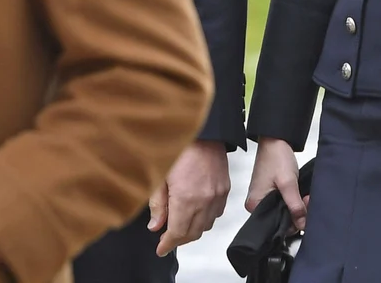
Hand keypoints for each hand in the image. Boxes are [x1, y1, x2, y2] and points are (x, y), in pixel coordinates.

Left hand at [150, 140, 229, 254]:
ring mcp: (218, 196)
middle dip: (179, 240)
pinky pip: (217, 214)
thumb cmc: (180, 148)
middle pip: (193, 234)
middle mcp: (205, 200)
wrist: (204, 131)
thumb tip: (155, 226)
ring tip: (179, 225)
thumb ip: (157, 204)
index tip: (160, 250)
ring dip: (192, 230)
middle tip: (166, 239)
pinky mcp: (225, 189)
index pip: (178, 233)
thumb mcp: (160, 175)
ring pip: (206, 226)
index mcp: (186, 198)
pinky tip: (195, 213)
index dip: (168, 245)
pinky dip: (206, 219)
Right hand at [244, 138, 305, 231]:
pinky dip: (293, 201)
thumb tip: (302, 225)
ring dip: (297, 206)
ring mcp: (263, 199)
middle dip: (297, 212)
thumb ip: (295, 206)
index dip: (293, 221)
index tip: (305, 210)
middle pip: (281, 219)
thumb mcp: (288, 183)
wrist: (275, 140)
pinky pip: (283, 204)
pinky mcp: (269, 193)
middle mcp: (256, 204)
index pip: (276, 225)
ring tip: (305, 196)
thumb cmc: (276, 157)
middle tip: (307, 199)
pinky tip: (300, 195)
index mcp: (255, 205)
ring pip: (284, 211)